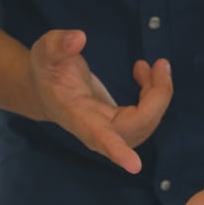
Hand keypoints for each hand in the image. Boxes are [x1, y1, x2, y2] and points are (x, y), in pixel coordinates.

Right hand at [28, 29, 171, 173]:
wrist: (44, 90)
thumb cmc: (46, 71)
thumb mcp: (45, 51)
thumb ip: (59, 44)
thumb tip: (79, 38)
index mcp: (77, 115)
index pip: (98, 136)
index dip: (117, 151)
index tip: (134, 166)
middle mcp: (95, 130)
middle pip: (135, 129)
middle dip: (157, 99)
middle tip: (159, 64)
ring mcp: (109, 129)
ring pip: (146, 125)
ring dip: (159, 95)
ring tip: (152, 65)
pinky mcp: (119, 124)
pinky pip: (147, 117)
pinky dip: (155, 94)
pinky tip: (144, 72)